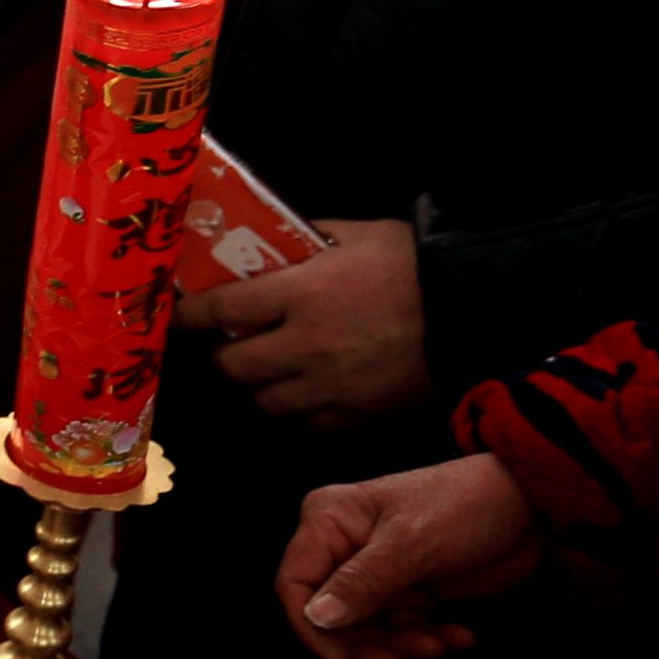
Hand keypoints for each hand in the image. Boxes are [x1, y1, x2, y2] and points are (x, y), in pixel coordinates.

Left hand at [197, 215, 429, 421]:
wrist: (477, 311)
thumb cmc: (416, 265)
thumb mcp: (359, 234)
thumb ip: (307, 240)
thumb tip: (271, 240)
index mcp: (302, 295)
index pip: (222, 310)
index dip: (192, 314)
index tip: (181, 315)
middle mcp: (307, 346)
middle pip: (234, 366)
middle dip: (224, 355)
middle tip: (232, 343)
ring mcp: (331, 387)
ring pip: (266, 402)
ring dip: (259, 386)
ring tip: (268, 369)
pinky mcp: (358, 414)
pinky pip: (307, 424)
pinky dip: (298, 410)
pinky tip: (305, 391)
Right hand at [272, 450, 536, 658]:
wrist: (532, 505)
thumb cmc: (466, 504)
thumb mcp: (412, 543)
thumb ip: (362, 582)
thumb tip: (316, 618)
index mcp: (329, 523)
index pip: (296, 585)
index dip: (313, 627)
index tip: (344, 658)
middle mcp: (344, 549)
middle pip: (331, 618)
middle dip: (367, 647)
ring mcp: (377, 574)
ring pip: (367, 632)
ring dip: (404, 647)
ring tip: (442, 645)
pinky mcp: (409, 593)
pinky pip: (402, 632)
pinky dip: (428, 640)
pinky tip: (460, 636)